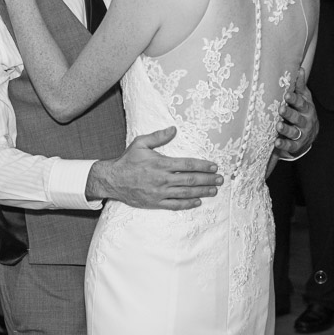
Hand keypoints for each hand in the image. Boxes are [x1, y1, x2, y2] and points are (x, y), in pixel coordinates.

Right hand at [87, 127, 221, 209]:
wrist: (112, 179)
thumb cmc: (127, 160)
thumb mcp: (140, 143)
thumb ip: (158, 136)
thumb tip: (174, 129)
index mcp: (161, 163)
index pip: (188, 164)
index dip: (203, 166)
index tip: (214, 166)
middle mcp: (162, 179)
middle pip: (190, 180)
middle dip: (207, 180)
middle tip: (220, 179)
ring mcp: (159, 192)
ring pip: (185, 193)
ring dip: (202, 192)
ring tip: (214, 190)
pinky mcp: (155, 202)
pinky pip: (174, 205)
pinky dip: (187, 204)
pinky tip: (198, 202)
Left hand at [275, 69, 318, 156]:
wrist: (309, 135)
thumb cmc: (303, 112)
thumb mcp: (304, 98)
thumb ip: (300, 86)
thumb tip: (299, 68)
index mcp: (306, 108)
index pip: (301, 103)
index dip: (294, 99)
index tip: (286, 95)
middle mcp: (305, 121)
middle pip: (297, 117)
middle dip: (289, 113)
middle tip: (281, 109)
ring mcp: (301, 134)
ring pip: (294, 132)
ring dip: (286, 129)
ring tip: (278, 126)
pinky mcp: (296, 145)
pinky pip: (290, 146)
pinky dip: (284, 145)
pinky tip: (276, 142)